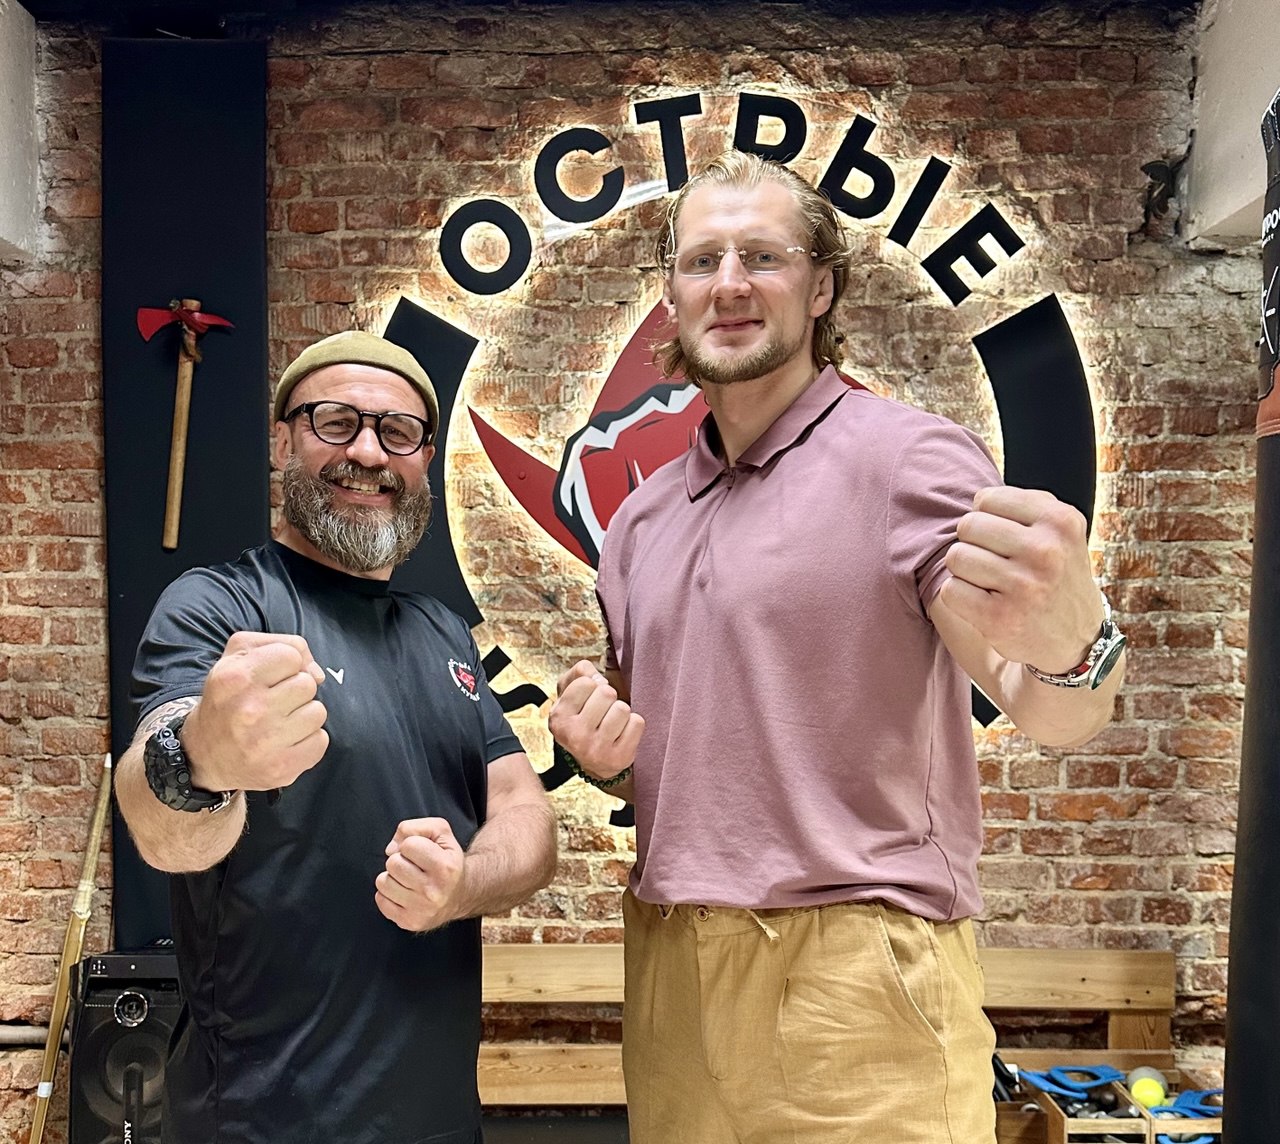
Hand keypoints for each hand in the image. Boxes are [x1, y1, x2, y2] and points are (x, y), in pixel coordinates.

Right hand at [180, 631, 328, 791]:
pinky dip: (308, 740)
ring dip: (303, 716)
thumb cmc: (228, 699)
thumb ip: (282, 644)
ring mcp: (265, 742)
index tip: (271, 677)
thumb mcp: (238, 656)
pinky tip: (285, 741)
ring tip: (279, 722)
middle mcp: (249, 709)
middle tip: (274, 702)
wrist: (204, 755)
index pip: (291, 655)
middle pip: (308, 684)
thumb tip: (317, 673)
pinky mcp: (281, 768)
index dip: (287, 664)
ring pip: (318, 712)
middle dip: (295, 690)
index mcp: (236, 677)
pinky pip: (320, 741)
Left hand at [376, 818, 465, 931]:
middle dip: (400, 860)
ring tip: (408, 879)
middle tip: (413, 866)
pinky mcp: (409, 922)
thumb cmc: (447, 859)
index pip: (408, 845)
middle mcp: (433, 891)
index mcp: (444, 867)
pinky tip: (404, 892)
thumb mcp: (441, 832)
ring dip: (392, 877)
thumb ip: (415, 827)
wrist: (461, 894)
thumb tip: (390, 849)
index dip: (412, 844)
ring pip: (383, 882)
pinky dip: (388, 894)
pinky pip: (380, 901)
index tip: (422, 852)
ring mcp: (421, 910)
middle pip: (393, 864)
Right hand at [548, 661, 643, 781]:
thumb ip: (580, 672)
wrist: (594, 761)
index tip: (588, 698)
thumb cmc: (583, 717)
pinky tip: (621, 734)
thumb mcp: (570, 693)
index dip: (592, 685)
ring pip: (622, 708)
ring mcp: (597, 750)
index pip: (586, 682)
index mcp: (558, 717)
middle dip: (608, 697)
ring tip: (611, 723)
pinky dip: (633, 724)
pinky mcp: (619, 758)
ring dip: (620, 711)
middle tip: (602, 712)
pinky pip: (637, 723)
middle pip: (606, 693)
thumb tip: (599, 678)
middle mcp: (574, 736)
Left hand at [939, 486, 1103, 671]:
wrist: (1078, 639)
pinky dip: (960, 596)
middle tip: (995, 563)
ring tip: (990, 582)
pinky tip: (984, 603)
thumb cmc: (1056, 574)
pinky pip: (950, 589)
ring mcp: (1023, 586)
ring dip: (965, 570)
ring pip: (956, 556)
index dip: (986, 518)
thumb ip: (1023, 505)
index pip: (986, 498)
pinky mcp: (1000, 618)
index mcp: (1060, 521)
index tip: (1004, 538)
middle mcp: (1046, 551)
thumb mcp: (1060, 531)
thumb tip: (975, 498)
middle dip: (973, 543)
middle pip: (968, 525)